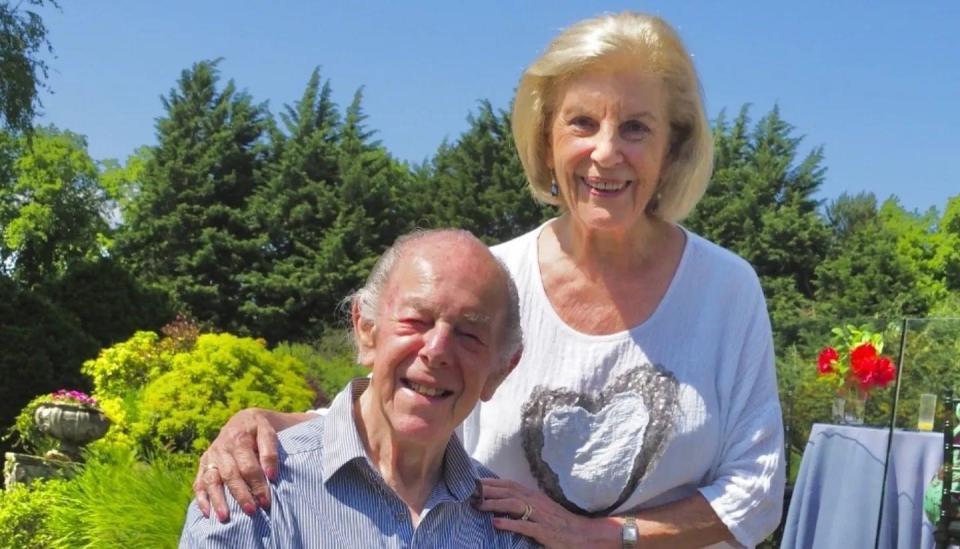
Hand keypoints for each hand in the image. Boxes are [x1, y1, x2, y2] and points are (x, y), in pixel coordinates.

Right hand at [193, 408, 278, 521]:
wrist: (242, 420)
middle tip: (251, 511)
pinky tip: (207, 513)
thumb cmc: (259, 430)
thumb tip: (271, 475)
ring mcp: (210, 457)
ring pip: (211, 480)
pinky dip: (201, 498)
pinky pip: (198, 483)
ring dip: (217, 500)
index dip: (257, 484)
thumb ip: (270, 452)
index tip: (266, 501)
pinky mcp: (203, 464)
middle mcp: (221, 448)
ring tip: (224, 518)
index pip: (248, 466)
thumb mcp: (268, 433)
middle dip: (240, 495)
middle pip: (230, 475)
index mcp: (238, 439)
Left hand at [477, 478, 619, 548]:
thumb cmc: (561, 523)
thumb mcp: (542, 509)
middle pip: (508, 490)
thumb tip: (504, 503)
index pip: (509, 484)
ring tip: (478, 505)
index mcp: (534, 496)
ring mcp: (540, 516)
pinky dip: (509, 524)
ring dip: (494, 504)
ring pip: (513, 504)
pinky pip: (524, 526)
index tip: (474, 482)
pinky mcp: (544, 531)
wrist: (585, 535)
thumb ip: (525, 505)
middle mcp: (536, 502)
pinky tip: (496, 524)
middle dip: (487, 490)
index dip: (491, 482)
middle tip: (469, 490)